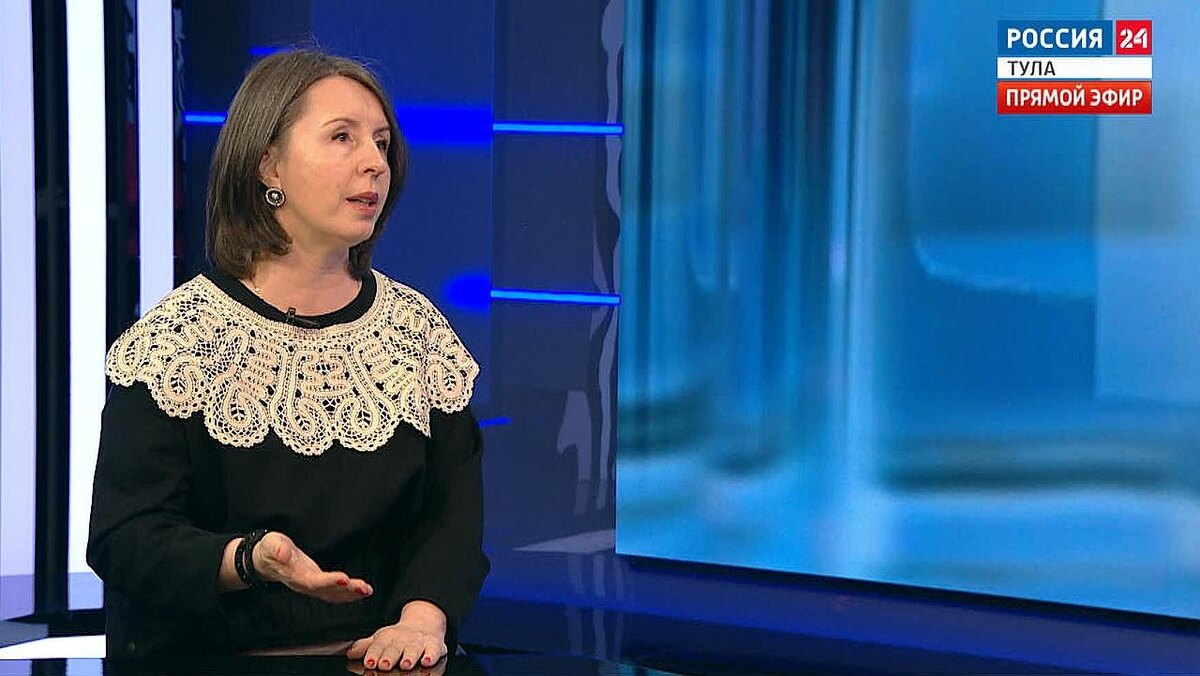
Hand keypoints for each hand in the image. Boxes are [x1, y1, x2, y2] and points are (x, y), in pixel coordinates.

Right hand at [251, 531, 373, 602]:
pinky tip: (360, 591)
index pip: (312, 581)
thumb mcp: (271, 544)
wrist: (264, 560)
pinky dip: (347, 594)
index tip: (343, 579)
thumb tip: (282, 553)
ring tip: (367, 590)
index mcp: (294, 575)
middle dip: (346, 590)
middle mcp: (304, 584)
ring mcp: (310, 586)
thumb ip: (277, 548)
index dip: (328, 582)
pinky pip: (333, 593)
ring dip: (350, 594)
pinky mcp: (316, 583)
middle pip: (326, 591)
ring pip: (332, 594)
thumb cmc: (269, 550)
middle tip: (363, 588)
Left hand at [346, 604, 447, 671]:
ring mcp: (418, 642)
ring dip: (410, 656)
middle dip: (390, 656)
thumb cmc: (399, 638)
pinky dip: (431, 655)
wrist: (424, 624)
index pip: (378, 646)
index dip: (373, 654)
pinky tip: (427, 661)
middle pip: (395, 648)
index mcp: (387, 638)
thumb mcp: (381, 639)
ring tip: (406, 664)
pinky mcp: (434, 645)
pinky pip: (434, 650)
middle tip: (385, 664)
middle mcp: (403, 639)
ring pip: (414, 649)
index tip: (369, 662)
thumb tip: (349, 652)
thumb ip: (366, 646)